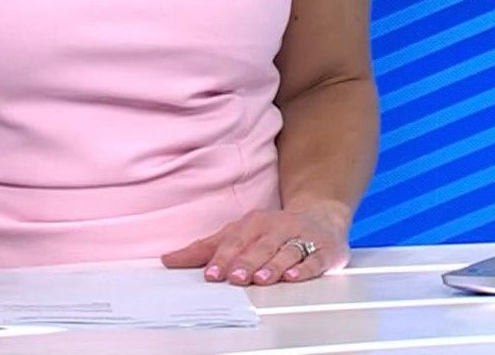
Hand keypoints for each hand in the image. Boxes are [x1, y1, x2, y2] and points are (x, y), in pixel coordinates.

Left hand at [159, 205, 350, 284]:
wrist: (321, 215)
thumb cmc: (273, 229)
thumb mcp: (239, 234)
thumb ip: (206, 249)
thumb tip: (169, 259)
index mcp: (254, 224)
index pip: (235, 242)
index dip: (222, 258)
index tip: (210, 274)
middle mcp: (277, 228)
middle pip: (259, 247)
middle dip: (246, 262)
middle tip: (234, 277)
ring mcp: (302, 238)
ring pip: (285, 252)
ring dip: (272, 265)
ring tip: (260, 278)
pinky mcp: (325, 250)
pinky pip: (315, 260)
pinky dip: (304, 268)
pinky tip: (293, 276)